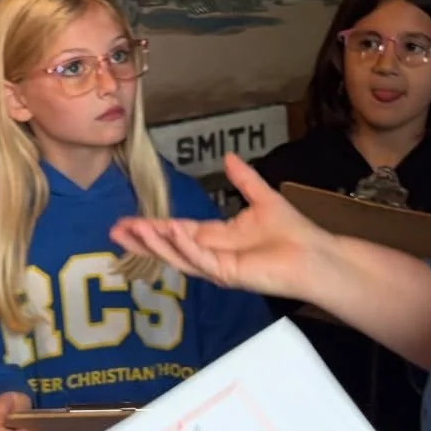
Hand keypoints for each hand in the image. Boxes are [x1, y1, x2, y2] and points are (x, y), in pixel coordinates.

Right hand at [110, 153, 325, 299]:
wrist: (316, 255)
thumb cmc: (294, 233)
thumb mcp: (262, 198)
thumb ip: (243, 180)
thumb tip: (227, 156)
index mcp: (217, 238)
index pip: (178, 232)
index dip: (153, 226)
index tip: (128, 220)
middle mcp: (212, 255)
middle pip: (169, 247)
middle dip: (142, 240)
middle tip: (115, 230)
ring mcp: (218, 267)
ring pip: (179, 256)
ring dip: (156, 244)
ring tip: (134, 230)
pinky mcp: (229, 274)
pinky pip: (202, 260)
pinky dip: (185, 247)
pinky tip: (171, 231)